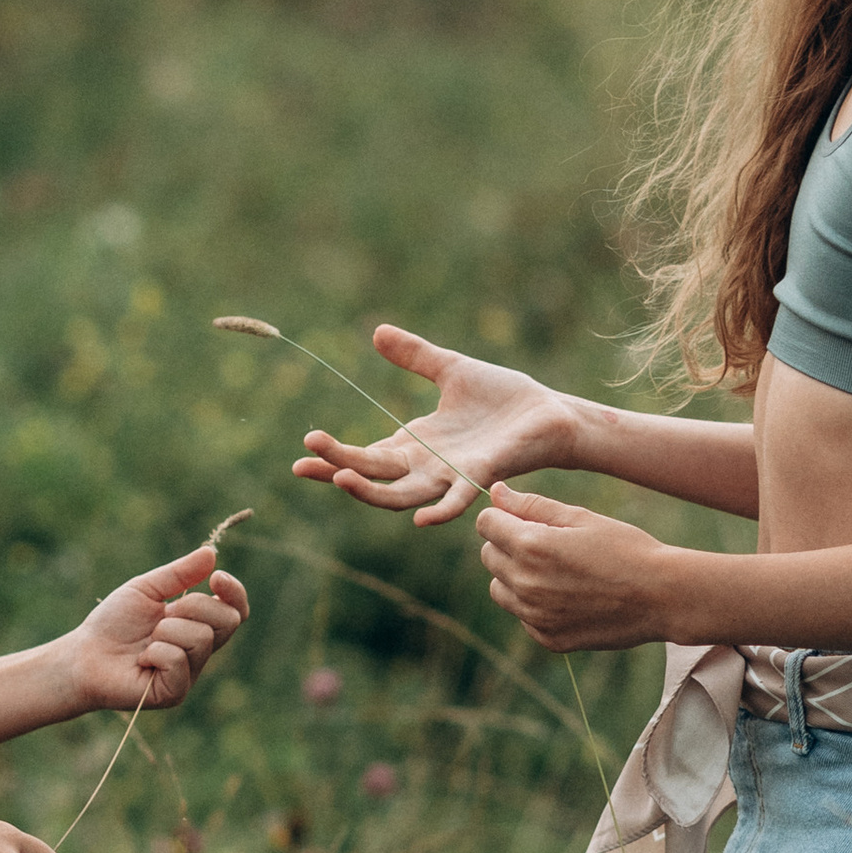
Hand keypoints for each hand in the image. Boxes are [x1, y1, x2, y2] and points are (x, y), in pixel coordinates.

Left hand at [69, 544, 250, 713]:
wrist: (84, 654)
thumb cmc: (113, 623)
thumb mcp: (146, 589)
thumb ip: (179, 574)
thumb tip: (211, 553)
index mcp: (197, 625)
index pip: (235, 611)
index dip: (234, 593)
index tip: (216, 578)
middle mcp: (199, 651)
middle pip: (227, 621)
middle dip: (194, 607)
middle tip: (163, 614)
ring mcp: (190, 674)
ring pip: (201, 638)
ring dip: (167, 630)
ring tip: (146, 640)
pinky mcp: (174, 692)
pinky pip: (178, 660)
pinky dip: (155, 652)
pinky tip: (141, 660)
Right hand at [291, 323, 573, 526]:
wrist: (549, 414)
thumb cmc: (503, 397)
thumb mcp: (450, 369)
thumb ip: (414, 357)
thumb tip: (377, 332)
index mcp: (415, 445)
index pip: (364, 456)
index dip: (333, 455)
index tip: (303, 450)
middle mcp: (427, 466)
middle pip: (372, 476)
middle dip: (338, 469)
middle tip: (306, 459)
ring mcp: (452, 476)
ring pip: (402, 495)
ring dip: (370, 492)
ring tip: (340, 479)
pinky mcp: (482, 476)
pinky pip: (457, 500)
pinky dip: (440, 511)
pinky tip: (420, 520)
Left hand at [476, 487, 676, 651]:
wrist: (662, 596)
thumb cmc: (625, 548)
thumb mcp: (581, 518)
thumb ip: (532, 505)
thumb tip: (496, 492)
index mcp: (530, 546)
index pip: (485, 524)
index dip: (503, 516)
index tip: (525, 519)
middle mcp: (525, 583)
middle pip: (489, 556)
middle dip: (508, 544)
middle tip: (548, 544)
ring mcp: (535, 616)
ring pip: (500, 589)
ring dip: (516, 576)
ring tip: (557, 571)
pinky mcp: (547, 638)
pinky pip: (523, 616)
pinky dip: (536, 605)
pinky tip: (569, 596)